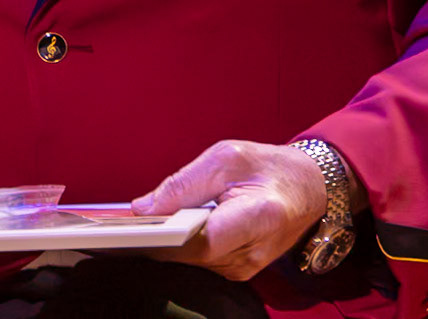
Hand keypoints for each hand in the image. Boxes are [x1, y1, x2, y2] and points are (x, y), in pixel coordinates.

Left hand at [131, 140, 329, 280]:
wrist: (307, 189)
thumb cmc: (269, 167)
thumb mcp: (225, 157)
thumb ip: (183, 183)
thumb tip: (143, 208)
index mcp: (258, 217)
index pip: (201, 240)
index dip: (164, 237)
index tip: (134, 228)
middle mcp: (254, 252)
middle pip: (191, 255)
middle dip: (156, 239)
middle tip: (120, 226)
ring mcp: (247, 267)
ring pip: (192, 262)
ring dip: (166, 244)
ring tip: (137, 226)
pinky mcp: (238, 271)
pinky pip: (200, 261)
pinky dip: (181, 246)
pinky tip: (164, 230)